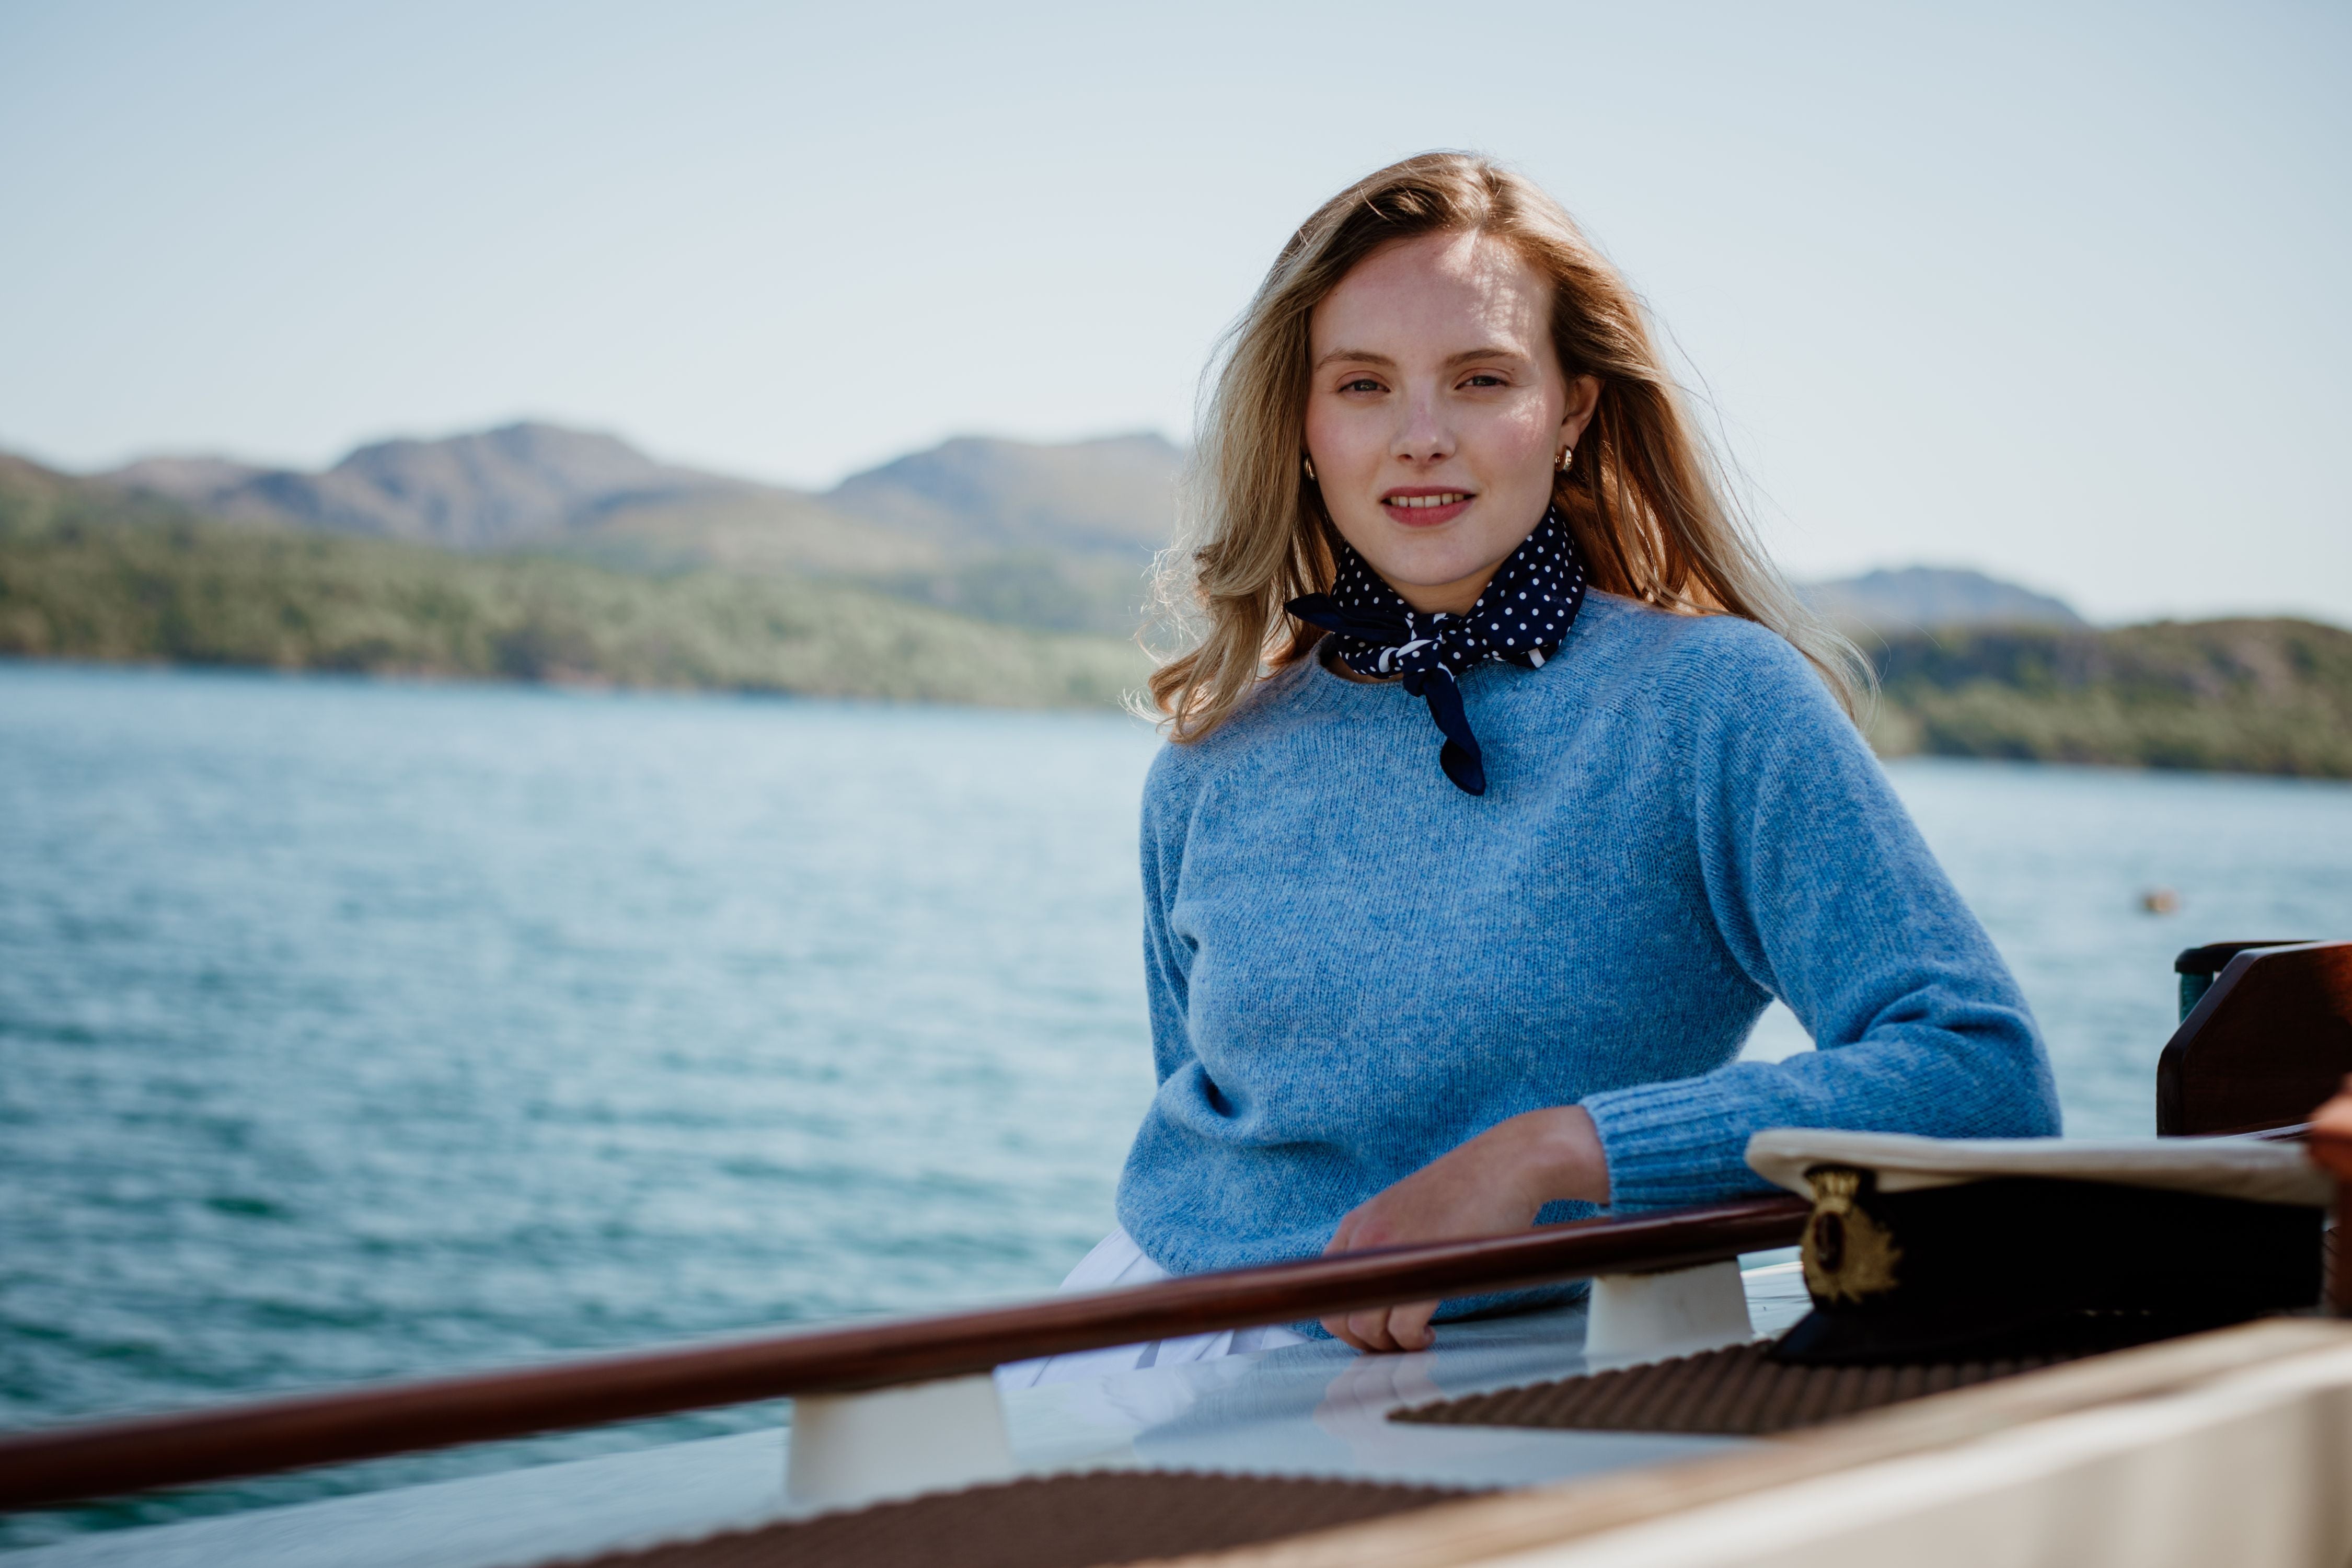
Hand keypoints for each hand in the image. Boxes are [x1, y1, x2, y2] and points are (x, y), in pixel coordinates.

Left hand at [1320, 1105, 1608, 1353]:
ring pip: (1365, 1328)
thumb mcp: (1407, 1208)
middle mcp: (1365, 1238)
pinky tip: (1427, 1335)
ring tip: (1411, 1342)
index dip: (1341, 1318)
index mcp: (1358, 1223)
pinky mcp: (1426, 1271)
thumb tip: (1378, 1284)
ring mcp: (1393, 1254)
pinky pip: (1401, 1330)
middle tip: (1389, 1346)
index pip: (1323, 1287)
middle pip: (1338, 1316)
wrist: (1507, 1163)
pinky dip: (1411, 1343)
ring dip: (1386, 1348)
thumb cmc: (1466, 1189)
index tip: (1367, 1331)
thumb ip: (1385, 1240)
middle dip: (1361, 1341)